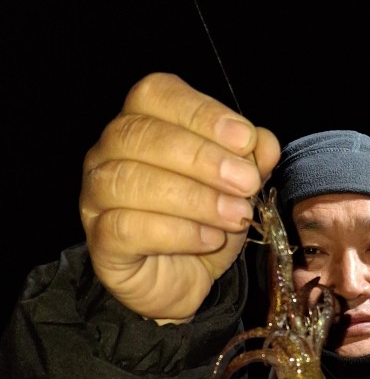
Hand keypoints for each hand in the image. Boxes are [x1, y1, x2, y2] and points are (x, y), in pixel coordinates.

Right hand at [80, 72, 280, 321]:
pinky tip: (209, 239)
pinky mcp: (100, 241)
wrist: (185, 283)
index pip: (157, 95)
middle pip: (142, 135)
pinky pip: (126, 227)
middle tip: (246, 184)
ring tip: (235, 216)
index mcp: (143, 122)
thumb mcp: (237, 190)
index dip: (201, 113)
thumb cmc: (204, 223)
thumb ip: (251, 161)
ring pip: (130, 180)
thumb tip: (264, 143)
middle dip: (202, 158)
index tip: (245, 140)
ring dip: (194, 198)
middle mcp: (109, 152)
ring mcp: (96, 195)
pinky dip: (176, 232)